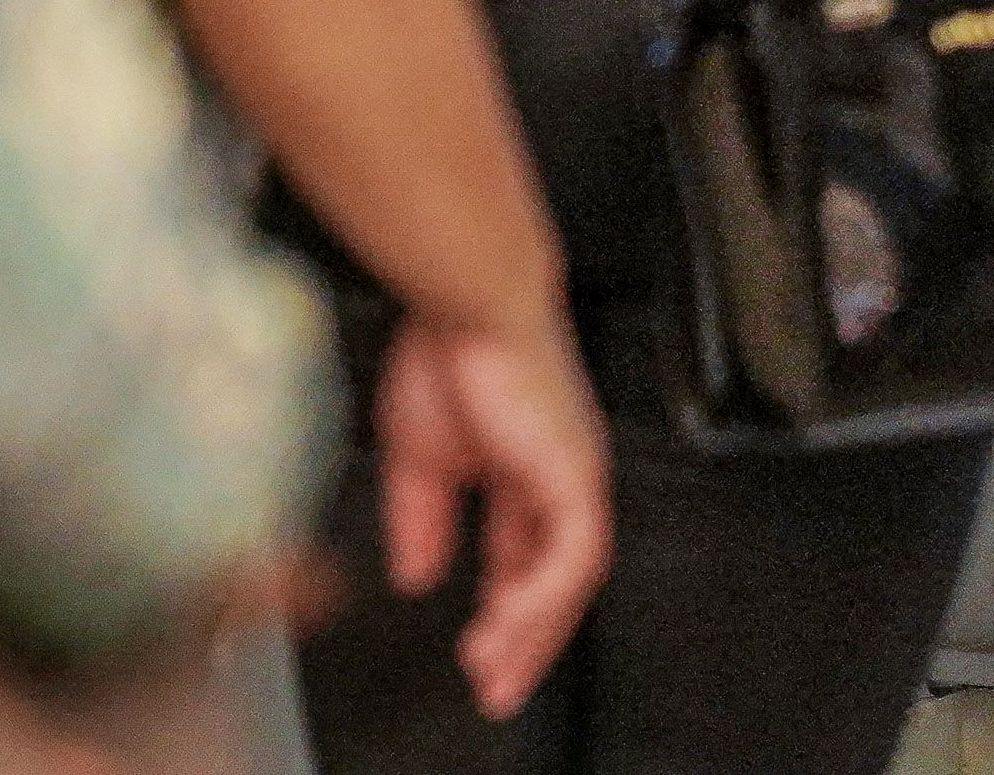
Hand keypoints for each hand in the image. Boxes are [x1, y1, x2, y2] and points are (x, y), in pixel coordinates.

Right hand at [370, 306, 610, 721]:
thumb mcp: (419, 455)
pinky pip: (572, 558)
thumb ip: (422, 519)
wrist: (467, 303)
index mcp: (523, 473)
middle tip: (495, 690)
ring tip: (494, 668)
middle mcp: (557, 480)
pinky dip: (541, 597)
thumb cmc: (446, 352)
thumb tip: (416, 575)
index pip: (521, 563)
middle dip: (523, 643)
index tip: (478, 657)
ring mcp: (574, 479)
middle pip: (551, 584)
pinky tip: (509, 623)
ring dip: (529, 631)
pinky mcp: (577, 477)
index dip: (501, 614)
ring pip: (567, 581)